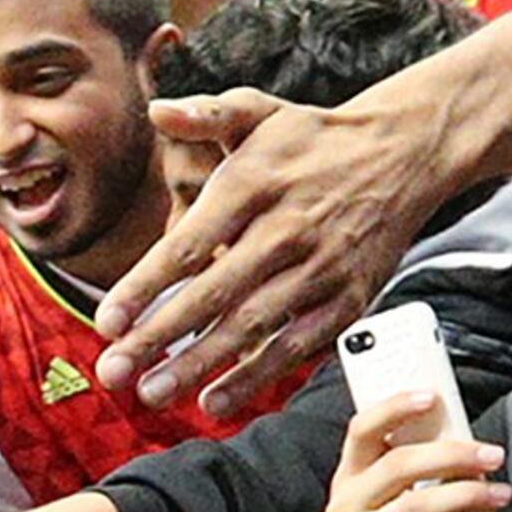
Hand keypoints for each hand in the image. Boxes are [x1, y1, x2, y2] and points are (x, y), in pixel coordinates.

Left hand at [93, 89, 445, 416]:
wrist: (405, 152)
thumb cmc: (313, 138)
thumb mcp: (259, 111)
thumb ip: (206, 113)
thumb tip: (157, 110)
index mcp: (253, 184)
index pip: (187, 246)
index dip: (144, 288)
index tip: (106, 323)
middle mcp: (285, 229)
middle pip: (213, 294)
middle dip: (159, 338)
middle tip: (113, 373)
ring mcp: (320, 267)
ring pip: (252, 326)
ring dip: (201, 365)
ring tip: (153, 394)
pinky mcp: (349, 297)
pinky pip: (297, 346)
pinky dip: (258, 376)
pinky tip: (216, 401)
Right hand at [313, 390, 509, 511]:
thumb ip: (403, 487)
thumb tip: (464, 449)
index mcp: (346, 485)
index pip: (360, 431)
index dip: (394, 408)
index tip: (432, 396)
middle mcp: (344, 510)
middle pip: (397, 467)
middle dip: (451, 455)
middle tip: (493, 455)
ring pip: (416, 511)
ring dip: (466, 499)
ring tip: (502, 496)